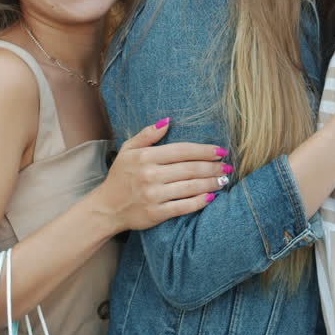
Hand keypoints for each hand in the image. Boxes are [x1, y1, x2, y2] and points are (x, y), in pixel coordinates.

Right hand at [91, 119, 228, 231]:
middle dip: (213, 167)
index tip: (221, 151)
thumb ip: (147, 134)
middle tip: (228, 166)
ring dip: (211, 183)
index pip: (182, 150)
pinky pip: (184, 206)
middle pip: (190, 169)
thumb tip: (168, 121)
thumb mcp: (128, 150)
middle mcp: (150, 175)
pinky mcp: (156, 213)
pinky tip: (211, 197)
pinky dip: (200, 201)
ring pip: (190, 187)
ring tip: (224, 180)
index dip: (204, 150)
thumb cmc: (120, 176)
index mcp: (145, 157)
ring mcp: (154, 195)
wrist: (106, 208)